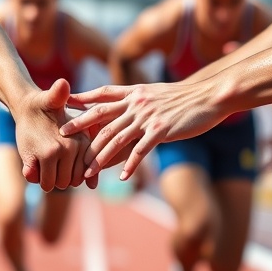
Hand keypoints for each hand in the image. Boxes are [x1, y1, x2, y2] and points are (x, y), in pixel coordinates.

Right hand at [11, 79, 96, 191]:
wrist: (29, 105)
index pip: (80, 176)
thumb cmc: (54, 123)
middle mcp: (69, 147)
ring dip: (44, 179)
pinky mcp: (32, 154)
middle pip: (66, 182)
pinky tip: (31, 161)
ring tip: (42, 163)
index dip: (69, 174)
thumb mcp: (75, 136)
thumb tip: (93, 187)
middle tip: (51, 163)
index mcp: (82, 142)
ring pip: (50, 184)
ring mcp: (50, 151)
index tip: (62, 161)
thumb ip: (86, 161)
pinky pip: (33, 178)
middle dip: (57, 179)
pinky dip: (31, 175)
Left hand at [62, 81, 225, 180]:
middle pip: (102, 117)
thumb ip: (138, 100)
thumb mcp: (156, 93)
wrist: (209, 96)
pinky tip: (124, 178)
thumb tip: (125, 107)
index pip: (103, 95)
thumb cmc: (184, 98)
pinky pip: (141, 150)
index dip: (83, 100)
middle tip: (63, 139)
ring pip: (117, 138)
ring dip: (100, 157)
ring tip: (88, 172)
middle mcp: (137, 103)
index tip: (65, 106)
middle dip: (81, 127)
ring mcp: (148, 117)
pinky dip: (131, 164)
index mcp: (134, 93)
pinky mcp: (162, 130)